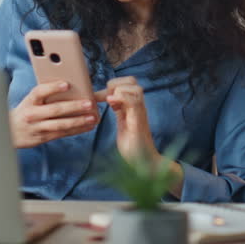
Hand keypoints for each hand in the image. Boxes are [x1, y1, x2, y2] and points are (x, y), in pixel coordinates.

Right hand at [9, 81, 98, 148]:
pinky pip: (62, 133)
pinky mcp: (43, 138)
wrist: (9, 132)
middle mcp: (32, 114)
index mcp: (29, 101)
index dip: (53, 88)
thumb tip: (69, 88)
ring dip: (78, 121)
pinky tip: (87, 126)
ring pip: (60, 124)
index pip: (39, 92)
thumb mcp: (30, 101)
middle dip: (74, 106)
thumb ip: (44, 96)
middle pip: (55, 110)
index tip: (66, 84)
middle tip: (89, 103)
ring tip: (92, 118)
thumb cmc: (25, 111)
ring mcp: (37, 127)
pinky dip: (76, 130)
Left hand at [95, 77, 184, 197]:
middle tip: (107, 99)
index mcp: (133, 106)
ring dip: (119, 91)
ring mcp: (140, 113)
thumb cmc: (133, 146)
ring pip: (135, 88)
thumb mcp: (122, 122)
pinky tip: (112, 105)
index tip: (100, 98)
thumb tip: (106, 98)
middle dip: (116, 84)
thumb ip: (118, 110)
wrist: (144, 164)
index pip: (128, 82)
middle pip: (132, 80)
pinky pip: (134, 102)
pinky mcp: (139, 122)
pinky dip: (122, 99)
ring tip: (111, 103)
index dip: (112, 85)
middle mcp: (138, 107)